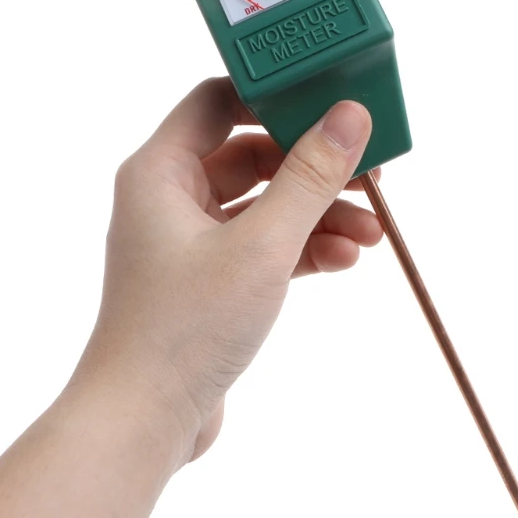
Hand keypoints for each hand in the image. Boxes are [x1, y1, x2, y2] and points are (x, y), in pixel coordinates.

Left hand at [75, 77, 380, 463]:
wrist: (146, 421)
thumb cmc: (186, 327)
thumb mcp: (262, 245)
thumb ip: (309, 177)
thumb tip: (349, 117)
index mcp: (162, 172)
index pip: (220, 102)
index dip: (274, 97)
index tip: (329, 100)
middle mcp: (172, 199)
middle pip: (254, 157)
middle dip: (314, 168)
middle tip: (369, 172)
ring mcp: (192, 242)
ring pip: (265, 207)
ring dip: (318, 214)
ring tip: (371, 233)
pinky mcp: (212, 280)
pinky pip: (264, 247)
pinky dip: (303, 249)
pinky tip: (344, 260)